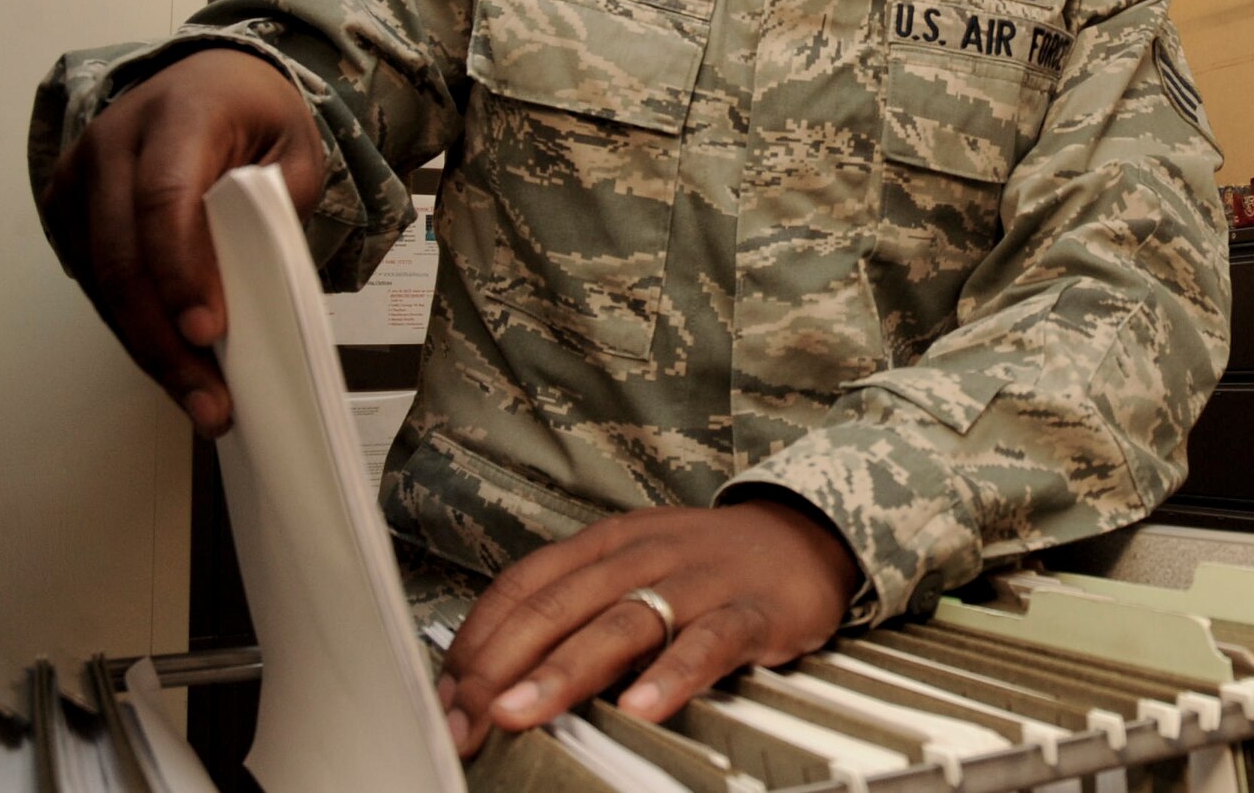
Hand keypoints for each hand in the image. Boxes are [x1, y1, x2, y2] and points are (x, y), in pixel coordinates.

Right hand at [40, 48, 326, 435]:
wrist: (205, 78)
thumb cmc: (256, 115)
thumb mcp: (298, 143)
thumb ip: (283, 202)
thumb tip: (260, 281)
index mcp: (178, 117)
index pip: (165, 200)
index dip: (182, 272)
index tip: (210, 332)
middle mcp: (114, 142)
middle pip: (123, 256)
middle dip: (164, 339)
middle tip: (211, 400)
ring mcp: (81, 176)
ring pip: (102, 281)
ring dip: (148, 348)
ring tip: (201, 402)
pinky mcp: (68, 207)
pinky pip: (95, 281)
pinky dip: (133, 328)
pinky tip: (172, 365)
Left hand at [438, 498, 860, 752]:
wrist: (806, 535)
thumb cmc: (707, 563)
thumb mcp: (633, 567)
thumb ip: (575, 611)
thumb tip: (498, 673)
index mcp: (607, 542)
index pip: (524, 586)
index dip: (478, 642)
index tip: (447, 697)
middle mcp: (643, 555)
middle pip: (559, 606)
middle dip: (501, 666)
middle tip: (466, 718)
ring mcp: (696, 581)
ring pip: (621, 623)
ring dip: (564, 671)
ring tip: (521, 712)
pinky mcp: (749, 611)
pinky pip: (707, 643)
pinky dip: (672, 675)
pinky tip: (643, 706)